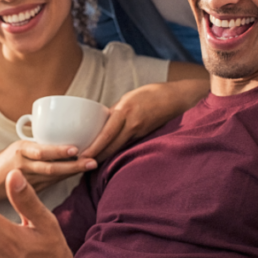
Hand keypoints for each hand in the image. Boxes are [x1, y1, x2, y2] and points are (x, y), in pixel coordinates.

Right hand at [0, 141, 96, 202]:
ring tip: (90, 166)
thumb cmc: (5, 160)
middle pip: (51, 167)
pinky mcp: (32, 190)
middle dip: (73, 165)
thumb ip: (37, 143)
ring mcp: (29, 180)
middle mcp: (24, 165)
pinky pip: (52, 182)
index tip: (76, 149)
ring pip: (54, 176)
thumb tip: (62, 128)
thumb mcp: (18, 146)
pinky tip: (78, 173)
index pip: (41, 151)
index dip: (58, 151)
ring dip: (73, 171)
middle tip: (91, 160)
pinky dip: (66, 177)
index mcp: (21, 150)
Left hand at [81, 79, 208, 161]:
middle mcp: (132, 124)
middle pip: (111, 146)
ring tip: (91, 163)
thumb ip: (115, 111)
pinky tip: (110, 156)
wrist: (177, 98)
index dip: (94, 147)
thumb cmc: (151, 94)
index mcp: (125, 111)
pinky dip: (117, 151)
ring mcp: (140, 132)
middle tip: (81, 164)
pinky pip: (128, 145)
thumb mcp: (128, 97)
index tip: (82, 155)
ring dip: (105, 156)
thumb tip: (101, 122)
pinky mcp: (145, 136)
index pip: (106, 134)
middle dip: (96, 157)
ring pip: (119, 148)